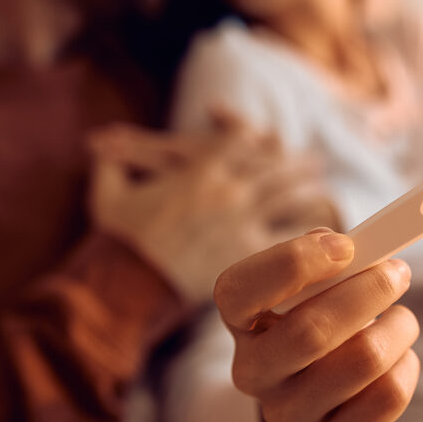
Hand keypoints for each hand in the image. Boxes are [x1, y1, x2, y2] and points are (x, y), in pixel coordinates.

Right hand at [86, 117, 336, 303]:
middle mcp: (226, 189)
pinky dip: (312, 237)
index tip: (271, 142)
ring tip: (323, 190)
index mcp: (198, 170)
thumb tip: (96, 148)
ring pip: (289, 194)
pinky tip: (326, 237)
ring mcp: (241, 220)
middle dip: (295, 162)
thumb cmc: (116, 241)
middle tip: (314, 163)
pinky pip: (291, 240)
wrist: (125, 282)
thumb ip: (109, 164)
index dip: (257, 139)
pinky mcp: (250, 255)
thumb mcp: (108, 194)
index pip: (240, 141)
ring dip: (308, 189)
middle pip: (273, 164)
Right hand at [214, 228, 419, 421]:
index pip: (238, 291)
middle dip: (369, 290)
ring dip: (399, 327)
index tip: (345, 246)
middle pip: (312, 330)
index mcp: (241, 322)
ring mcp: (285, 418)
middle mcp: (252, 373)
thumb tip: (358, 249)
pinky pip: (386, 397)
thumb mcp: (312, 287)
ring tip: (402, 320)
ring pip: (363, 361)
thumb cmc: (318, 322)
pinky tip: (398, 360)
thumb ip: (328, 260)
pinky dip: (406, 367)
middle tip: (398, 272)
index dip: (292, 263)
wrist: (316, 402)